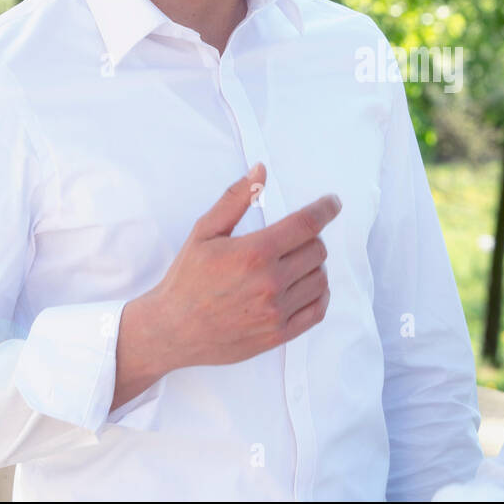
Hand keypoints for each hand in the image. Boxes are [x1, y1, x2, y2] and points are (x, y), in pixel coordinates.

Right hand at [148, 162, 339, 369]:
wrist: (171, 330)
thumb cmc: (186, 279)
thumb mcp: (204, 232)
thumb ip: (235, 199)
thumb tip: (260, 169)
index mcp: (254, 252)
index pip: (307, 224)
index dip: (325, 209)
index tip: (332, 203)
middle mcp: (270, 282)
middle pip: (317, 250)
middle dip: (311, 238)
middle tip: (295, 239)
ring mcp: (276, 311)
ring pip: (320, 279)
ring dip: (314, 266)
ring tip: (294, 263)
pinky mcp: (279, 334)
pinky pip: (318, 310)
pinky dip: (319, 294)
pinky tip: (305, 286)